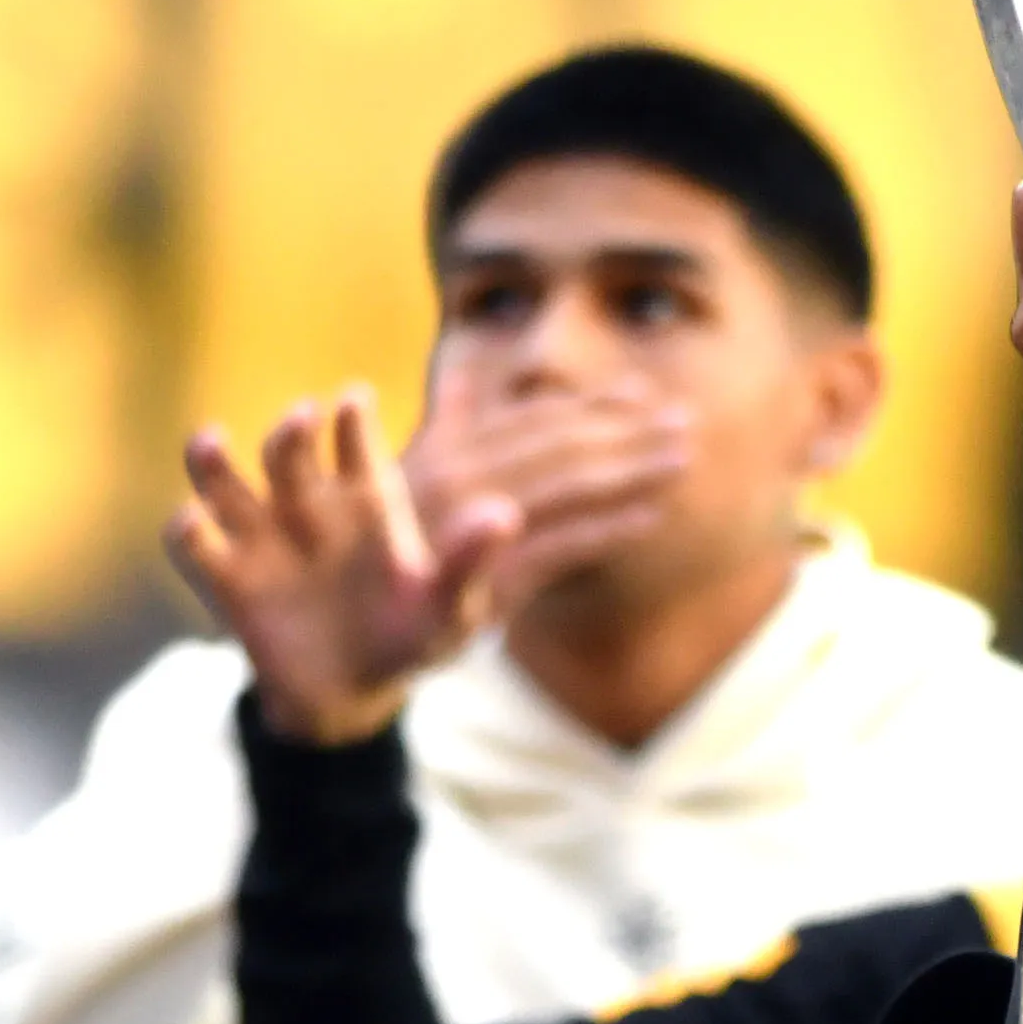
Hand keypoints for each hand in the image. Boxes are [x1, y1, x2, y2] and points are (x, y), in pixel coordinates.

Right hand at [167, 387, 530, 746]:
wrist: (354, 697)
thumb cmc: (410, 640)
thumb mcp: (450, 610)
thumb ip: (467, 561)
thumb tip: (505, 515)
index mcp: (366, 500)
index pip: (356, 443)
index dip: (352, 421)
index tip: (353, 403)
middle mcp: (309, 505)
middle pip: (288, 451)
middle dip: (290, 434)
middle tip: (301, 420)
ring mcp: (262, 535)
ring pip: (222, 479)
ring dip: (211, 459)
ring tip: (212, 442)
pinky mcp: (225, 575)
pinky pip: (193, 541)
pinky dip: (187, 529)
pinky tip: (195, 524)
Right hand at [397, 380, 690, 600]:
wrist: (335, 644)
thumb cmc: (368, 562)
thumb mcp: (397, 487)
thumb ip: (444, 431)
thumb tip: (467, 379)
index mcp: (445, 459)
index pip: (531, 420)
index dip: (590, 404)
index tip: (646, 392)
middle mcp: (455, 483)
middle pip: (555, 446)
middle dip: (623, 431)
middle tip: (687, 420)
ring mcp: (464, 529)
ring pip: (559, 485)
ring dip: (627, 468)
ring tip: (685, 458)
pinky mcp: (477, 587)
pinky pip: (554, 551)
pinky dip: (606, 533)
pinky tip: (654, 520)